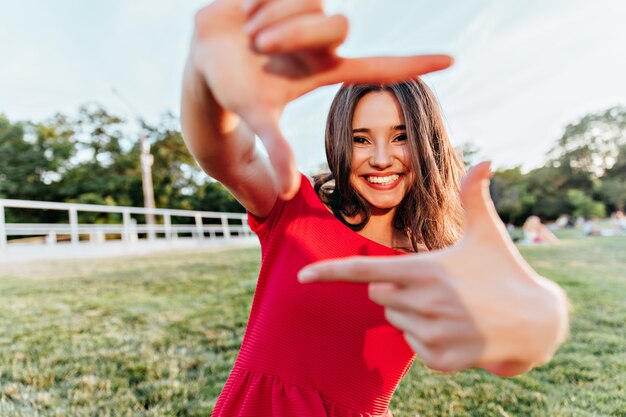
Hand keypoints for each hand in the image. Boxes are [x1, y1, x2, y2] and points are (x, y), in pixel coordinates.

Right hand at [188, 0, 452, 197]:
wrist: (204, 58)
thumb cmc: (234, 90)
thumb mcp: (258, 117)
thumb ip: (277, 150)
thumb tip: (286, 194)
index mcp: (326, 70)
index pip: (380, 66)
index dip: (413, 64)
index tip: (451, 61)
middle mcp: (324, 41)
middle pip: (338, 26)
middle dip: (293, 35)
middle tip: (258, 46)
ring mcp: (309, 13)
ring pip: (311, 3)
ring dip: (271, 20)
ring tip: (249, 35)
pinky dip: (258, 1)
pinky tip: (247, 13)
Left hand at [298, 162, 568, 375]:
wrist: (537, 323)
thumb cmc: (505, 271)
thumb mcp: (488, 233)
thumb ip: (475, 196)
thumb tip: (486, 158)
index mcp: (426, 269)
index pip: (365, 270)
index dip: (329, 272)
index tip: (302, 276)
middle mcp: (425, 303)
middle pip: (377, 294)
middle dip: (394, 287)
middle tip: (432, 283)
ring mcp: (433, 334)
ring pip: (394, 319)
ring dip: (410, 312)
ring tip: (449, 306)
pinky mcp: (442, 360)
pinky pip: (412, 344)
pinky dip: (425, 336)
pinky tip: (455, 328)